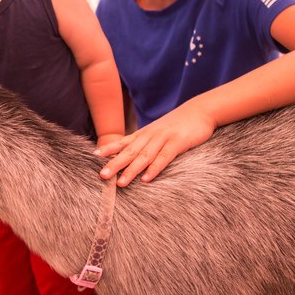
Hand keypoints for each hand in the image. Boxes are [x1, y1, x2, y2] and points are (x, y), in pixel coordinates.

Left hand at [95, 103, 215, 185]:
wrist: (200, 110)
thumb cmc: (177, 124)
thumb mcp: (157, 131)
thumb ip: (144, 142)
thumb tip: (129, 154)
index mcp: (144, 134)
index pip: (123, 142)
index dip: (109, 148)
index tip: (94, 155)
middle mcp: (150, 136)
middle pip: (129, 152)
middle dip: (115, 164)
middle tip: (102, 175)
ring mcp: (163, 138)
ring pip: (144, 156)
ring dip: (132, 170)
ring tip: (121, 183)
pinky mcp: (178, 143)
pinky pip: (164, 157)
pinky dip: (154, 168)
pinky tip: (146, 179)